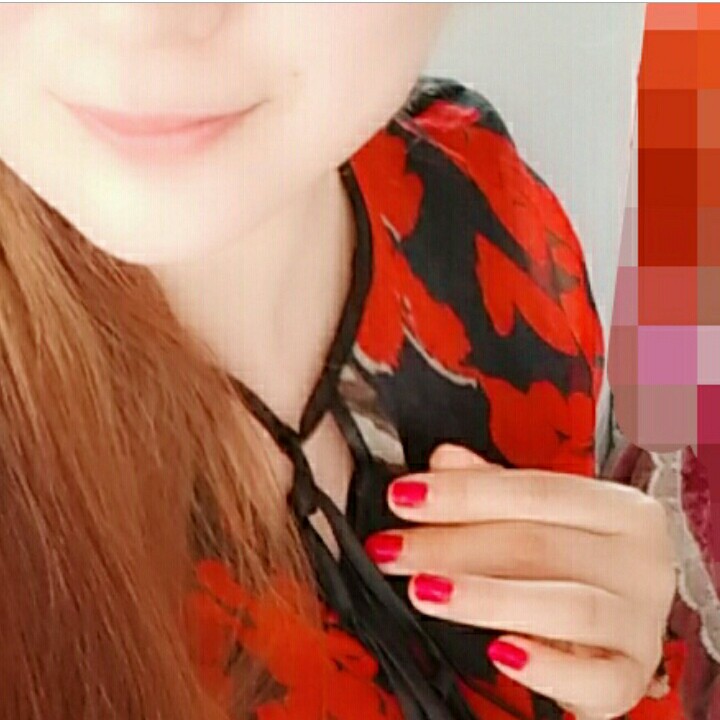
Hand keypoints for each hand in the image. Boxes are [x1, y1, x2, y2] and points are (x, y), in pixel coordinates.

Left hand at [364, 444, 676, 719]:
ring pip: (566, 606)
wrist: (620, 626)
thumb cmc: (576, 564)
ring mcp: (642, 621)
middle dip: (453, 545)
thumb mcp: (540, 518)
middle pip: (538, 545)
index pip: (532, 490)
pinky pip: (598, 679)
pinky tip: (499, 654)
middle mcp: (639, 559)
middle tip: (395, 549)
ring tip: (425, 591)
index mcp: (617, 507)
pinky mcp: (634, 676)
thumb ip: (491, 487)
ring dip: (485, 597)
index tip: (403, 496)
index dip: (462, 493)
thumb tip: (443, 460)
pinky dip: (547, 668)